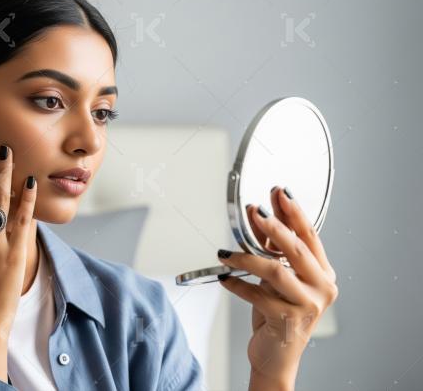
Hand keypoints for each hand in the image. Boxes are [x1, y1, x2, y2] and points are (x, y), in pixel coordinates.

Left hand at [217, 186, 337, 388]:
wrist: (277, 355)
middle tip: (254, 210)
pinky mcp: (287, 321)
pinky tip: (224, 279)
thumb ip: (270, 248)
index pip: (309, 236)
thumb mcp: (276, 278)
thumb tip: (257, 215)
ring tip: (225, 253)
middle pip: (296, 249)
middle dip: (274, 226)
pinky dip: (237, 285)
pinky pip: (257, 295)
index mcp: (323, 273)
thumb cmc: (278, 313)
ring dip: (246, 258)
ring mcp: (307, 305)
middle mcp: (322, 287)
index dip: (294, 212)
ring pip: (275, 271)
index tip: (279, 192)